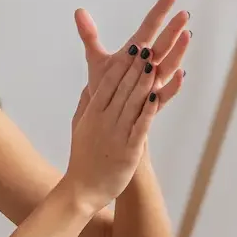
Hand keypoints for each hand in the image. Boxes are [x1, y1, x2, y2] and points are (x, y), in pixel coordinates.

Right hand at [64, 48, 156, 208]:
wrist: (81, 191)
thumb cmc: (83, 159)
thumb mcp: (79, 127)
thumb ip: (86, 105)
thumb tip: (89, 87)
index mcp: (93, 113)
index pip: (109, 82)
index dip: (123, 64)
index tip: (134, 46)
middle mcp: (104, 120)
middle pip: (122, 87)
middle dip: (136, 66)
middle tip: (149, 45)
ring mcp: (116, 134)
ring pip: (132, 103)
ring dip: (144, 81)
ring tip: (154, 63)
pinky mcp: (127, 150)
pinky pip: (139, 126)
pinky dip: (148, 109)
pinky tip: (157, 95)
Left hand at [74, 0, 189, 112]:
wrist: (104, 113)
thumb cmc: (105, 85)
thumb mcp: (96, 59)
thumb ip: (89, 35)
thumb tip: (78, 11)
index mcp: (136, 51)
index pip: (150, 26)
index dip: (160, 11)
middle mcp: (149, 65)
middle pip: (163, 44)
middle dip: (173, 30)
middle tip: (184, 14)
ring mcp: (153, 82)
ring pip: (169, 65)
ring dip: (178, 52)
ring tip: (187, 36)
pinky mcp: (152, 102)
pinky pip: (166, 93)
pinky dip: (174, 84)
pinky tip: (182, 73)